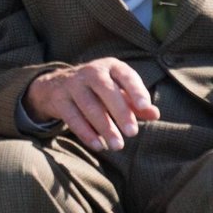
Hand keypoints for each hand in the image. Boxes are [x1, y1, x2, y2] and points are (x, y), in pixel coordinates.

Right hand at [23, 58, 159, 150]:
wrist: (57, 85)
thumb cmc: (98, 90)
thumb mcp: (119, 91)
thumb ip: (136, 104)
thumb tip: (155, 114)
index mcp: (110, 66)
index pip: (125, 75)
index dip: (135, 90)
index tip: (144, 107)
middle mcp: (91, 71)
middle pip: (105, 90)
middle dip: (120, 111)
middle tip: (133, 133)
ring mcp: (72, 84)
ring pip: (88, 105)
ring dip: (104, 127)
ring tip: (117, 145)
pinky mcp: (59, 99)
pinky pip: (72, 117)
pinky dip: (85, 133)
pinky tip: (98, 145)